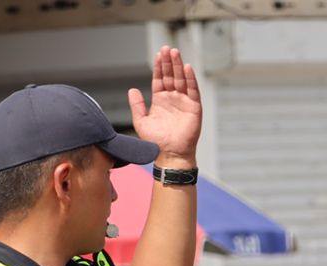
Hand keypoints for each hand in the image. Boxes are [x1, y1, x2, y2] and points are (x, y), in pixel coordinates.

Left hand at [129, 46, 201, 166]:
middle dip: (168, 62)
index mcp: (160, 101)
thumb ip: (137, 105)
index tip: (158, 55)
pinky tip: (186, 67)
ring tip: (175, 52)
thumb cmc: (155, 142)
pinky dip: (190, 78)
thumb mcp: (141, 122)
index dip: (159, 67)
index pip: (160, 79)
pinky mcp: (194, 107)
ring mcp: (183, 102)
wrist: (170, 155)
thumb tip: (132, 90)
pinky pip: (192, 90)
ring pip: (181, 79)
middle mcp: (172, 99)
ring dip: (178, 66)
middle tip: (166, 48)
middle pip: (170, 76)